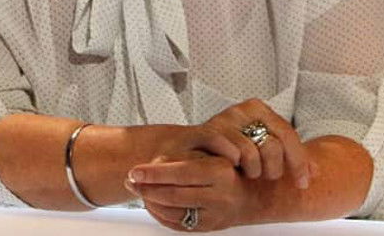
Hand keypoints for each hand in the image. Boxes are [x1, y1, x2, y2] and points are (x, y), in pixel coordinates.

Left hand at [127, 153, 257, 231]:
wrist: (251, 195)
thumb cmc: (229, 170)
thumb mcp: (214, 155)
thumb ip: (187, 157)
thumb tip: (153, 164)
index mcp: (220, 171)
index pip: (181, 172)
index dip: (155, 172)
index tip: (135, 170)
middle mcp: (219, 195)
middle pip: (173, 195)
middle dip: (147, 188)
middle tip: (131, 181)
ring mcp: (214, 215)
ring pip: (172, 212)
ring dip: (150, 202)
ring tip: (139, 191)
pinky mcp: (208, 228)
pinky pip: (177, 224)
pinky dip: (160, 214)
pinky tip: (152, 203)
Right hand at [199, 98, 313, 188]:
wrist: (190, 147)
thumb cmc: (229, 149)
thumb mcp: (262, 148)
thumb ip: (288, 157)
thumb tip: (316, 173)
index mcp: (260, 109)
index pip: (288, 134)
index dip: (299, 162)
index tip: (303, 183)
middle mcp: (243, 109)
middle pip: (272, 146)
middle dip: (273, 170)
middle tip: (266, 177)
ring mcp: (224, 118)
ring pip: (250, 153)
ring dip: (252, 171)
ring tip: (248, 174)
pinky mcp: (206, 130)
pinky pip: (229, 152)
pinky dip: (234, 164)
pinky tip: (234, 169)